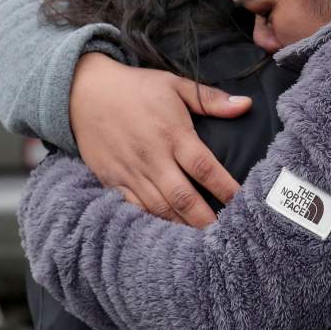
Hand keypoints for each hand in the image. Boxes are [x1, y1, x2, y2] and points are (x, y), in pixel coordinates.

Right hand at [69, 53, 251, 226]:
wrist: (84, 92)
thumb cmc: (136, 88)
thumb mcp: (176, 85)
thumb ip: (211, 99)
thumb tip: (246, 104)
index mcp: (173, 133)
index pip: (204, 167)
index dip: (225, 188)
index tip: (243, 203)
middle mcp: (153, 157)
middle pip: (183, 197)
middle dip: (205, 220)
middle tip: (225, 237)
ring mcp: (131, 172)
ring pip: (159, 208)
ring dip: (181, 227)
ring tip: (201, 244)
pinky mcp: (112, 181)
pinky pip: (133, 209)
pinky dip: (150, 223)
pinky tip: (165, 236)